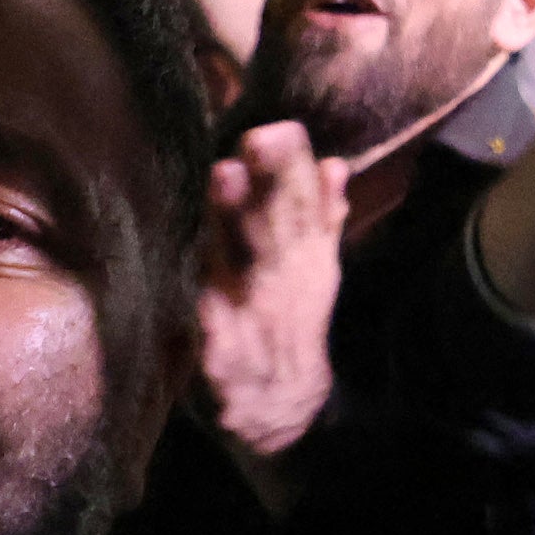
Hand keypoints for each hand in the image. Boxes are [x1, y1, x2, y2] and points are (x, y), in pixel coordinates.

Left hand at [197, 122, 348, 461]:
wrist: (283, 407)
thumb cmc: (290, 323)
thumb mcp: (316, 269)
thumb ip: (322, 216)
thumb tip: (333, 162)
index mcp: (308, 256)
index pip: (304, 201)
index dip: (293, 165)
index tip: (281, 126)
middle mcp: (286, 278)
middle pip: (279, 221)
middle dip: (271, 179)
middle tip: (260, 136)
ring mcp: (255, 315)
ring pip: (245, 260)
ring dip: (236, 220)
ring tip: (223, 175)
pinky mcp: (223, 354)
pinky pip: (215, 325)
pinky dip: (213, 304)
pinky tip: (202, 282)